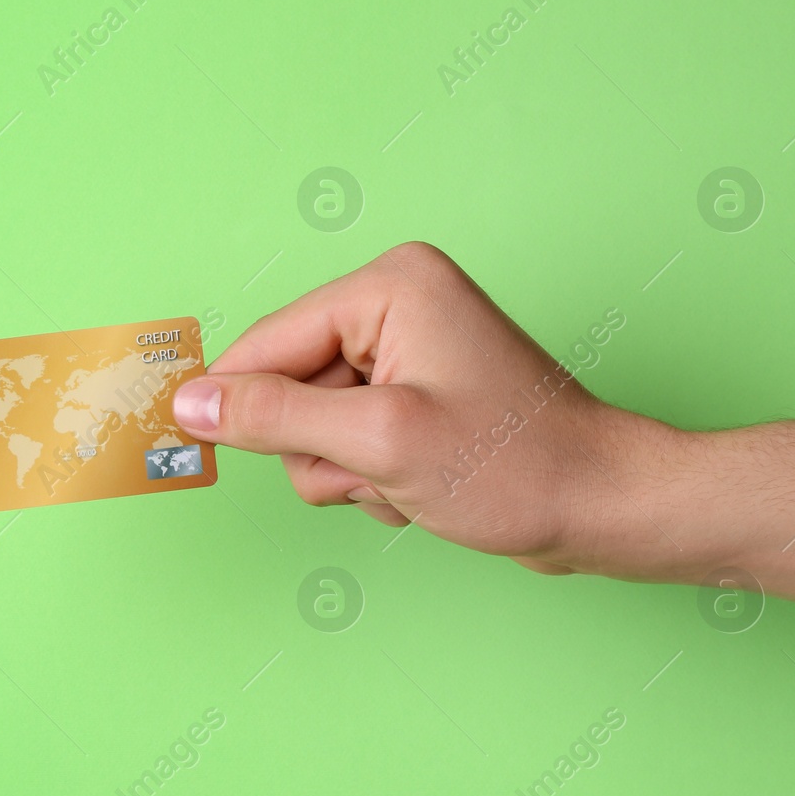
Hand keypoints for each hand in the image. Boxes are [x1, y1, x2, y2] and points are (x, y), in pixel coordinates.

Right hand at [172, 242, 669, 575]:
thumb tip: (191, 402)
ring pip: (313, 423)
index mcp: (389, 286)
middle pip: (287, 385)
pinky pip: (349, 439)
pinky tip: (421, 486)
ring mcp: (407, 351)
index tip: (203, 450)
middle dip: (321, 446)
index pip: (267, 342)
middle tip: (378, 468)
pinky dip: (372, 476)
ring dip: (348, 470)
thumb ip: (274, 416)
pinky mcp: (417, 394)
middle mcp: (396, 304)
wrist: (603, 509)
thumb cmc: (516, 469)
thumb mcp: (378, 441)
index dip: (236, 403)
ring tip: (407, 480)